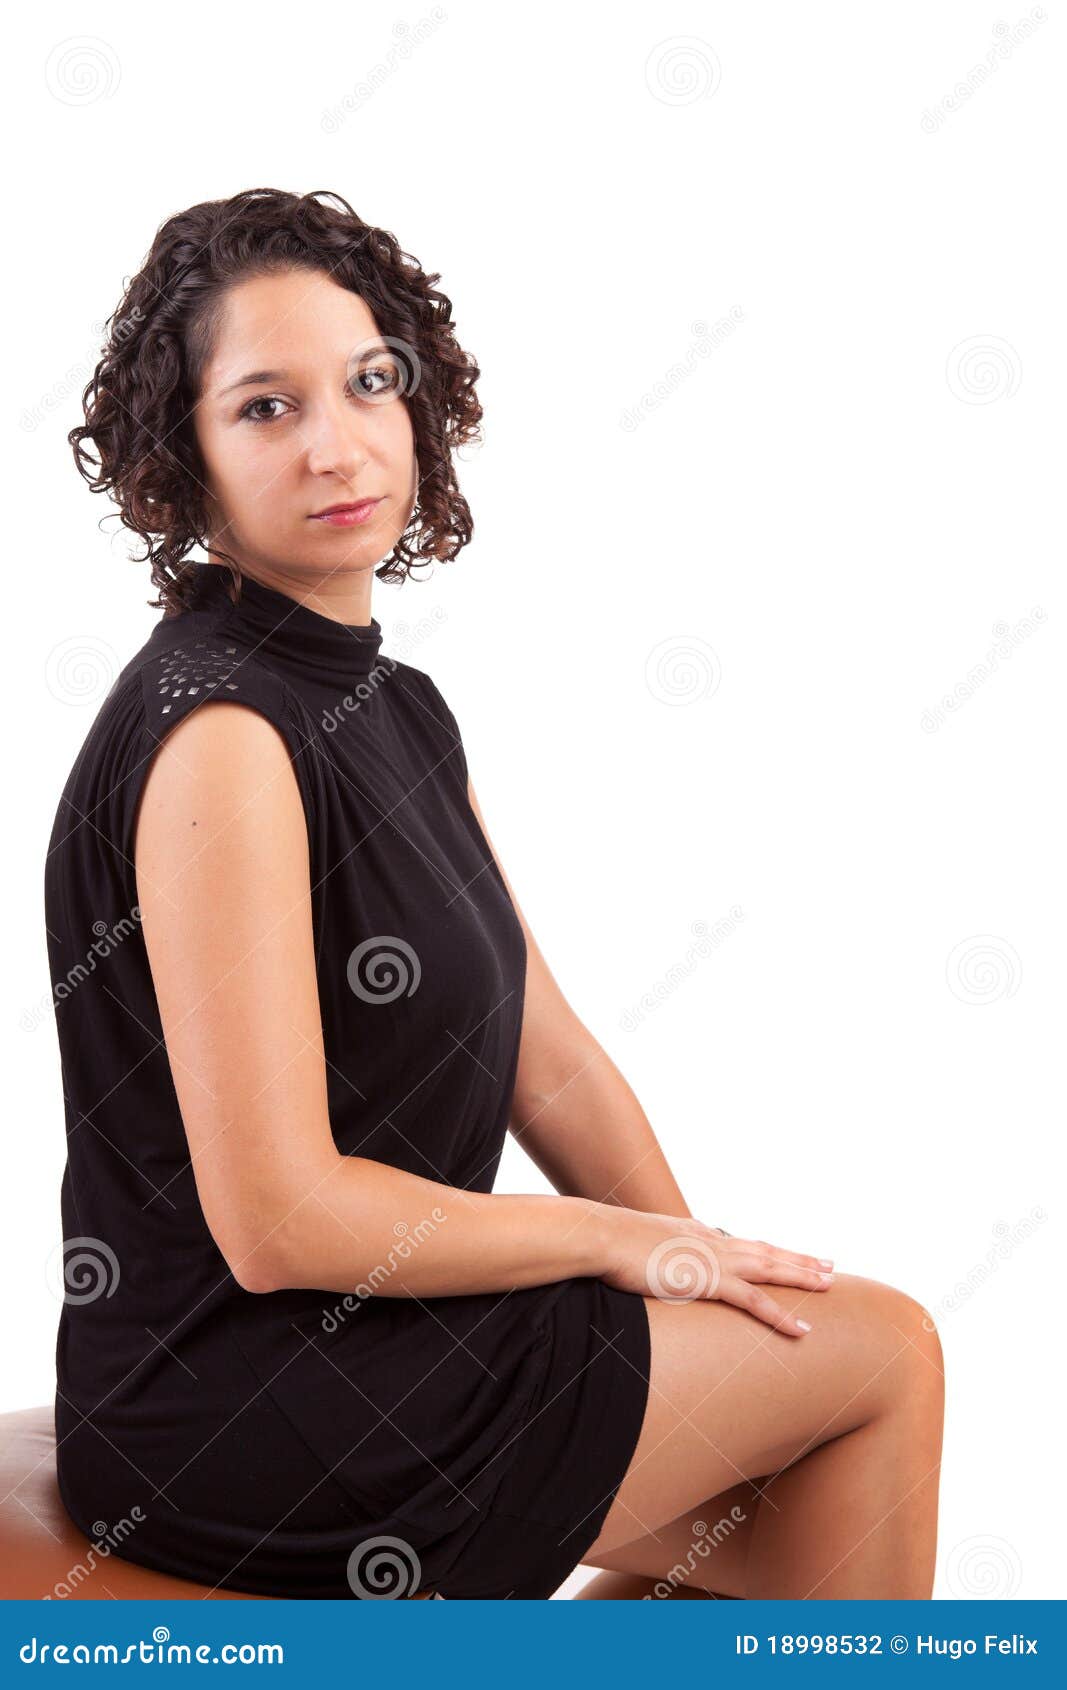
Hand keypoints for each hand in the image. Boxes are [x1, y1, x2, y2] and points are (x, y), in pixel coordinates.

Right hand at [598, 1209, 833, 1336]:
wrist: (602, 1237)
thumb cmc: (609, 1244)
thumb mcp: (636, 1246)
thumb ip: (652, 1254)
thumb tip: (650, 1261)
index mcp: (696, 1234)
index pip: (742, 1243)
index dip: (768, 1250)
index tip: (787, 1254)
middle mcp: (712, 1242)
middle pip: (766, 1250)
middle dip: (799, 1258)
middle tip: (829, 1266)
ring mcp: (714, 1260)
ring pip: (771, 1269)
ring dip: (802, 1277)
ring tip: (830, 1285)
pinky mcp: (709, 1281)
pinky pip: (755, 1301)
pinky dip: (781, 1315)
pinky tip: (802, 1330)